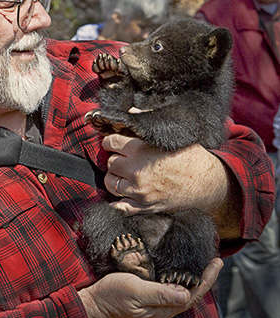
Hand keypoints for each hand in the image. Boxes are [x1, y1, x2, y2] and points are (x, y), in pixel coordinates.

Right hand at [78, 258, 222, 317]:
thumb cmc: (113, 297)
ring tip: (201, 258)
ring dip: (193, 272)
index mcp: (164, 307)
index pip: (194, 293)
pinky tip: (178, 263)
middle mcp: (164, 304)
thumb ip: (159, 293)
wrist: (94, 302)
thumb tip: (185, 293)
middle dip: (205, 274)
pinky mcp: (148, 291)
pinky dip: (179, 272)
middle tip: (214, 256)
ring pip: (182, 286)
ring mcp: (156, 298)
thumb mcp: (135, 291)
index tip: (217, 261)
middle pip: (192, 290)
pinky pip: (170, 282)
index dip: (208, 277)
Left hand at [102, 134, 228, 214]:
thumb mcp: (171, 135)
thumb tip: (131, 111)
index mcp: (140, 149)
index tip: (113, 142)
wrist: (207, 183)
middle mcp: (135, 170)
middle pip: (110, 162)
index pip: (111, 142)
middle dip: (115, 158)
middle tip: (123, 157)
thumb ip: (147, 122)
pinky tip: (121, 193)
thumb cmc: (191, 157)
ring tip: (123, 173)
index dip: (110, 141)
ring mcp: (138, 191)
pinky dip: (117, 201)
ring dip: (115, 177)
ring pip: (111, 182)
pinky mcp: (143, 206)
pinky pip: (120, 206)